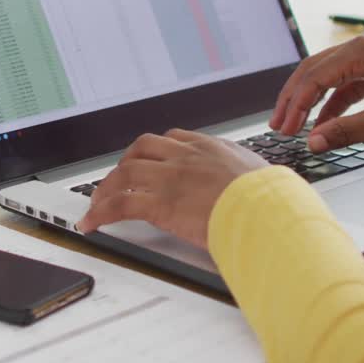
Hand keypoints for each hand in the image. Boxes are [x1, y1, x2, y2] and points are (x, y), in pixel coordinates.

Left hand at [76, 129, 267, 249]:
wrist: (266, 211)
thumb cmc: (271, 201)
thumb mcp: (262, 175)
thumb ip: (250, 175)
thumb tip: (263, 185)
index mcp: (210, 147)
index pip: (173, 138)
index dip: (156, 150)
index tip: (151, 160)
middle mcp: (186, 156)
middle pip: (142, 149)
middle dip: (126, 163)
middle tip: (117, 179)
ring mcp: (170, 177)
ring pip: (125, 174)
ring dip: (106, 188)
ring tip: (96, 203)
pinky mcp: (159, 203)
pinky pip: (119, 205)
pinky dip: (100, 213)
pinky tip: (92, 224)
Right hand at [269, 33, 363, 152]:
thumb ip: (345, 131)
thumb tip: (313, 142)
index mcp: (362, 51)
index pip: (314, 76)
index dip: (296, 104)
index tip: (284, 127)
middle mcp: (361, 48)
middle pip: (313, 72)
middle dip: (294, 100)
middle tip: (279, 124)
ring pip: (325, 78)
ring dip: (309, 102)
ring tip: (293, 125)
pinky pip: (342, 86)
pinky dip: (330, 104)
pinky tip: (321, 124)